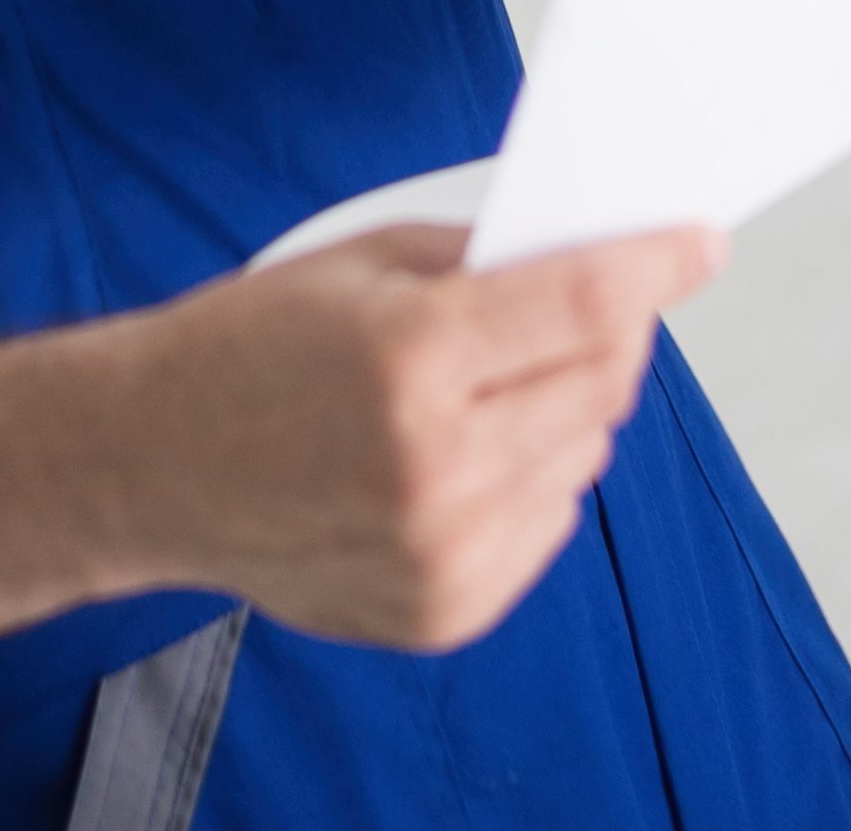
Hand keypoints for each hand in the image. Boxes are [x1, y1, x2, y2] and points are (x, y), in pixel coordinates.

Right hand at [0, 219, 721, 699]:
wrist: (151, 463)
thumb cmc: (242, 347)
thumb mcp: (358, 259)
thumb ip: (481, 259)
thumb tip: (591, 256)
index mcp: (413, 359)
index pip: (587, 305)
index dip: (655, 263)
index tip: (698, 241)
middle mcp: (438, 466)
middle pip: (601, 383)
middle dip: (607, 331)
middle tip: (580, 299)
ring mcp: (444, 551)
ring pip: (585, 456)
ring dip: (566, 406)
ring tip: (486, 382)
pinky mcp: (445, 609)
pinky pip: (548, 525)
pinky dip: (535, 476)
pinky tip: (465, 448)